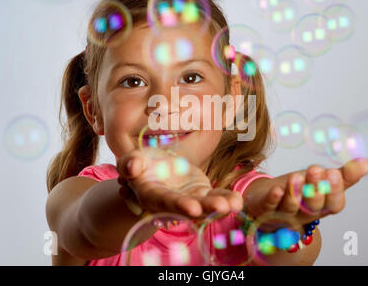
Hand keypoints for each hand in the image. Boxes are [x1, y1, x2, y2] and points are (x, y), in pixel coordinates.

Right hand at [117, 147, 242, 217]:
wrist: (155, 168)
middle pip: (188, 208)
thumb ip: (129, 163)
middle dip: (205, 209)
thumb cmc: (141, 164)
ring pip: (205, 206)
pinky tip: (237, 200)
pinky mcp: (202, 193)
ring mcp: (189, 200)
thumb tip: (132, 166)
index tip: (193, 208)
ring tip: (234, 204)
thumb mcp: (132, 159)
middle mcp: (171, 203)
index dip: (178, 205)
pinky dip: (226, 199)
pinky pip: (215, 197)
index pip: (164, 201)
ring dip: (219, 207)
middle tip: (221, 207)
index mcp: (152, 195)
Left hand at [245, 158, 367, 224]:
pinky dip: (274, 199)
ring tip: (296, 176)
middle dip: (315, 189)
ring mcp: (283, 214)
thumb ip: (342, 176)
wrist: (266, 202)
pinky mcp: (265, 210)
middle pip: (312, 206)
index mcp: (321, 207)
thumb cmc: (299, 191)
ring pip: (291, 206)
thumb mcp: (321, 182)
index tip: (334, 173)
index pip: (333, 204)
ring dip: (295, 192)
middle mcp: (304, 213)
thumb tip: (366, 163)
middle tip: (316, 170)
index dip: (334, 191)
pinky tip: (277, 189)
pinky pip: (270, 207)